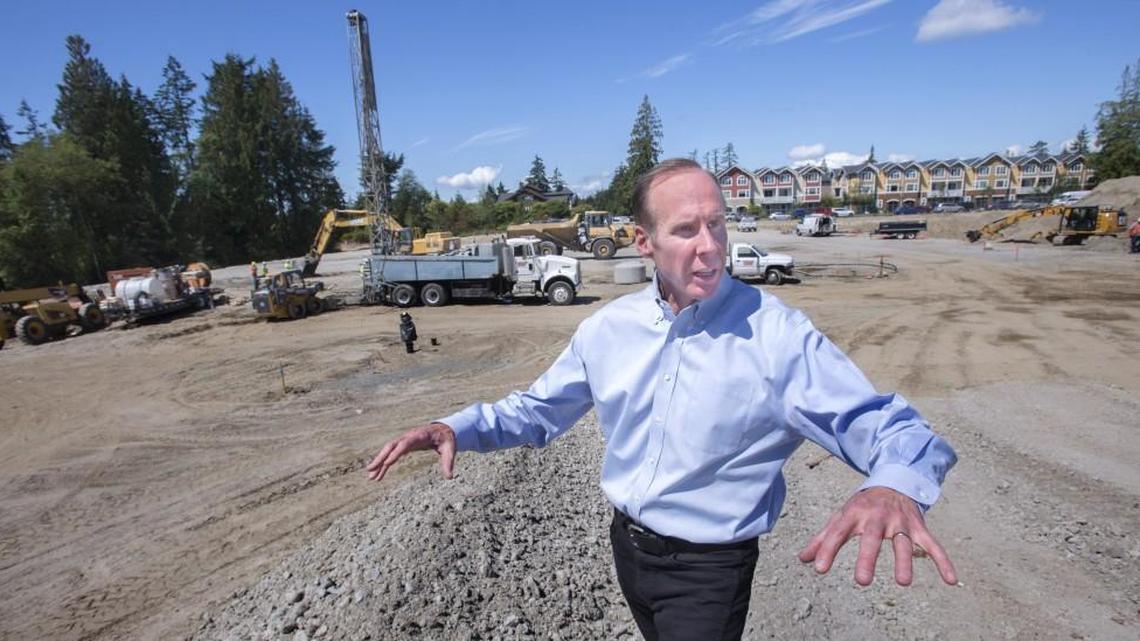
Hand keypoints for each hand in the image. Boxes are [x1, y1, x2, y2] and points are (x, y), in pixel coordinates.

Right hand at [365, 422, 455, 481]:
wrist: (442, 430)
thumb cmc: (446, 439)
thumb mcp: (450, 450)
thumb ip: (448, 462)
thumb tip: (450, 477)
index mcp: (419, 436)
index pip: (405, 444)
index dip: (396, 453)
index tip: (387, 463)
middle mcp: (408, 437)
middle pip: (391, 446)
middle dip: (380, 458)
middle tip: (371, 469)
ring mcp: (404, 441)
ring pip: (388, 451)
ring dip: (379, 463)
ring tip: (371, 477)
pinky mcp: (403, 446)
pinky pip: (391, 455)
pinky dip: (384, 465)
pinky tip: (379, 475)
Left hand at [797, 486, 956, 586]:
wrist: (894, 479)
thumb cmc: (862, 505)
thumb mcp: (841, 516)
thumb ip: (823, 538)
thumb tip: (803, 559)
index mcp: (853, 514)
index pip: (837, 532)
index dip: (827, 549)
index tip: (819, 569)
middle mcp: (877, 517)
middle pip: (872, 538)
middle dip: (867, 558)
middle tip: (862, 582)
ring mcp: (900, 521)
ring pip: (903, 543)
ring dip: (904, 562)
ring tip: (902, 583)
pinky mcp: (918, 526)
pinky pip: (933, 544)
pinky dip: (943, 561)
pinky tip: (951, 580)